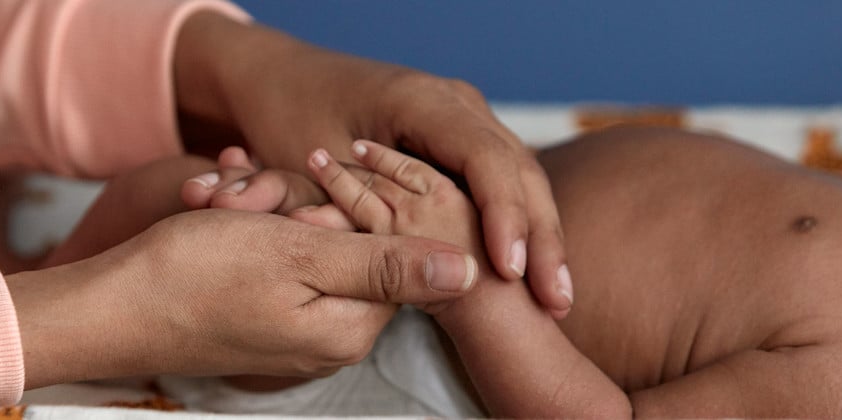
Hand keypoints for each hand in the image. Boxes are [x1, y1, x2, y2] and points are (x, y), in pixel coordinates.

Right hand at [7, 209, 477, 388]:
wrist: (110, 307)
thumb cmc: (195, 276)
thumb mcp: (301, 256)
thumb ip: (389, 266)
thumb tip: (468, 272)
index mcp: (351, 328)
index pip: (393, 255)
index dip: (350, 213)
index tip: (300, 204)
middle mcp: (330, 339)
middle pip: (353, 253)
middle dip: (307, 216)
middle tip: (256, 209)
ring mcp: (295, 334)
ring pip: (313, 253)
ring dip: (277, 222)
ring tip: (231, 216)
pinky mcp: (265, 323)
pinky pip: (280, 267)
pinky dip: (257, 240)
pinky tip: (225, 229)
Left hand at [173, 12, 571, 315]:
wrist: (285, 79)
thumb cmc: (291, 115)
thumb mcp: (312, 164)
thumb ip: (344, 210)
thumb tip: (368, 269)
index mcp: (426, 101)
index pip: (488, 160)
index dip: (506, 217)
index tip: (511, 270)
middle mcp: (458, 103)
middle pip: (521, 172)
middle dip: (542, 239)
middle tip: (555, 301)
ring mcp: (467, 116)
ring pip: (524, 178)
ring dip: (542, 237)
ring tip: (557, 297)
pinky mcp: (463, 136)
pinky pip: (507, 180)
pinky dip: (523, 225)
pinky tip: (538, 270)